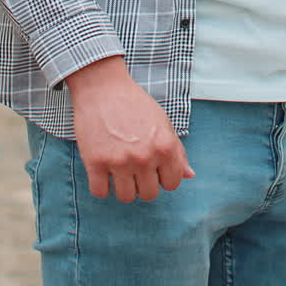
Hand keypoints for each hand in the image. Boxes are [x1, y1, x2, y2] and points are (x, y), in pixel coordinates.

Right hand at [67, 57, 195, 201]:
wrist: (103, 89)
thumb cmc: (135, 105)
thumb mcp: (163, 123)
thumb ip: (177, 151)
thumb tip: (189, 175)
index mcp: (165, 147)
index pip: (172, 183)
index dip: (163, 177)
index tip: (154, 167)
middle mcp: (144, 157)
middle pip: (148, 194)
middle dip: (143, 183)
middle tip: (134, 166)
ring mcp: (119, 161)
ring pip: (126, 197)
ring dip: (122, 186)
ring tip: (119, 168)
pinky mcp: (95, 162)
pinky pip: (100, 192)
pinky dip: (101, 185)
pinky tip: (103, 169)